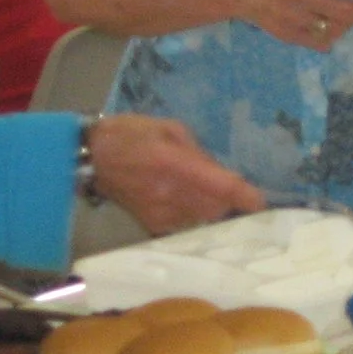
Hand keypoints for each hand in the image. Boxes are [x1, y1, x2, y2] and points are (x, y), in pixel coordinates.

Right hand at [89, 116, 266, 233]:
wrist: (91, 159)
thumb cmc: (130, 135)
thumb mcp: (168, 128)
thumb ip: (197, 152)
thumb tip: (219, 172)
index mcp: (173, 163)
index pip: (220, 186)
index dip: (245, 196)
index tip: (261, 202)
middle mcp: (169, 194)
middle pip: (217, 208)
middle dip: (228, 200)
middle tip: (227, 186)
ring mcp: (161, 213)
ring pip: (204, 218)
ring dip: (212, 207)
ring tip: (200, 189)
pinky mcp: (153, 225)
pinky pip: (188, 223)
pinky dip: (194, 213)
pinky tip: (184, 199)